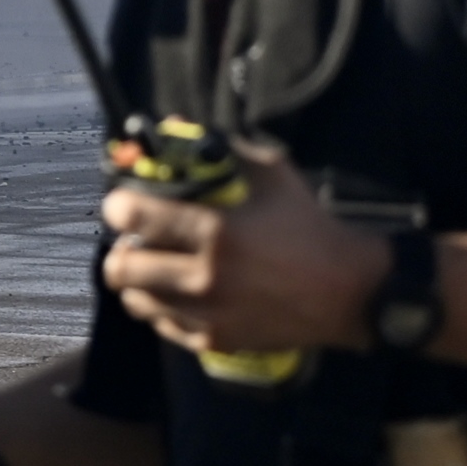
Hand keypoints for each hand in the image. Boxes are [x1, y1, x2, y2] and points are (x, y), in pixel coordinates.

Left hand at [99, 143, 380, 356]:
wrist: (349, 292)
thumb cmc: (309, 227)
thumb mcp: (274, 175)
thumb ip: (223, 151)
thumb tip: (175, 125)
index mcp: (216, 232)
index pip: (133, 217)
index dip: (118, 206)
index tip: (123, 203)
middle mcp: (204, 277)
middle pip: (121, 268)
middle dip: (121, 248)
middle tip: (135, 240)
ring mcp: (208, 314)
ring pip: (135, 300)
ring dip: (137, 281)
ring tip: (154, 267)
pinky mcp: (215, 341)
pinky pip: (163, 325)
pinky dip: (163, 308)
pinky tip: (178, 293)